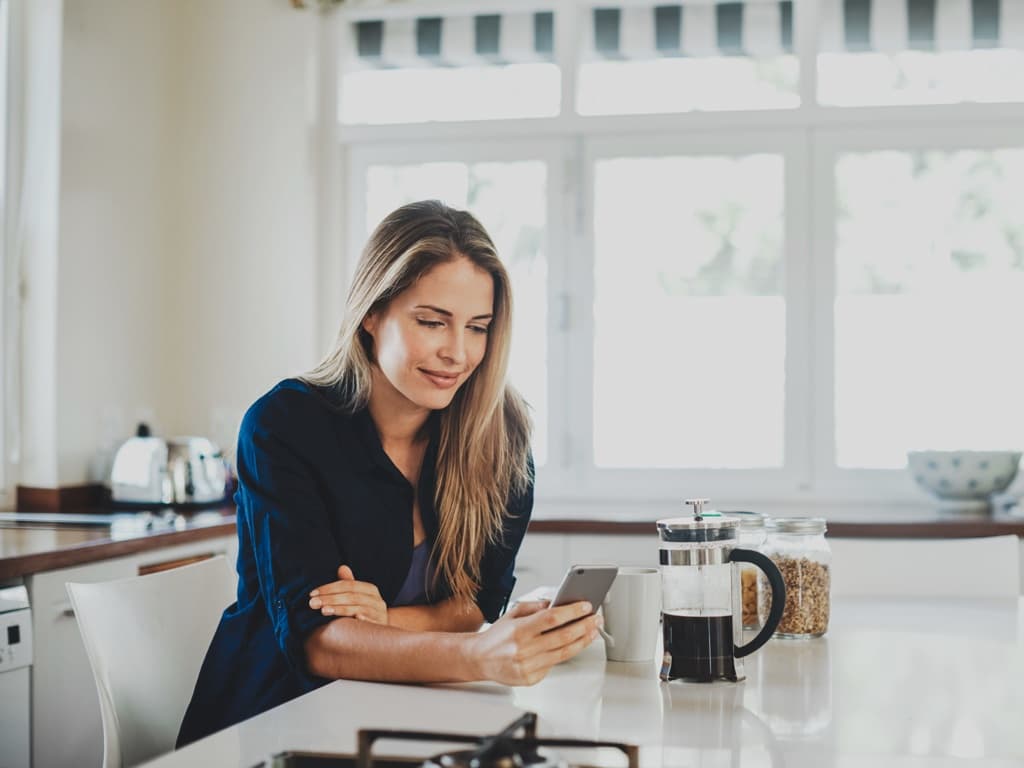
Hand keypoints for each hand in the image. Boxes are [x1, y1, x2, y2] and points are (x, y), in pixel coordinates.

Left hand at [309, 565, 388, 625]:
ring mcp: (379, 613)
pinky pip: (369, 623)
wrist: (384, 631)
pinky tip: (350, 620)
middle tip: (313, 603)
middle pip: (351, 596)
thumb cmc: (366, 611)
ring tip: (323, 611)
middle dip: (331, 599)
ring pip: (358, 608)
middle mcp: (376, 600)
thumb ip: (349, 584)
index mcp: (370, 589)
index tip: (312, 594)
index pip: (348, 585)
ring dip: (339, 609)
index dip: (329, 588)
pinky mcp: (380, 627)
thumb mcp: (359, 596)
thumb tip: (342, 567)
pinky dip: (361, 620)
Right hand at [466, 600, 600, 685]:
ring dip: (582, 641)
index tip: (586, 606)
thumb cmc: (497, 636)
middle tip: (596, 619)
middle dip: (584, 626)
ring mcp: (528, 666)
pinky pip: (554, 665)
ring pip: (564, 653)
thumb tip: (557, 603)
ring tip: (592, 632)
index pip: (552, 618)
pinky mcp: (531, 678)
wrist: (479, 659)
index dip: (572, 611)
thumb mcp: (512, 614)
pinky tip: (574, 645)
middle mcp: (524, 649)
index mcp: (519, 630)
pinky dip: (566, 654)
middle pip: (563, 636)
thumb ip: (535, 607)